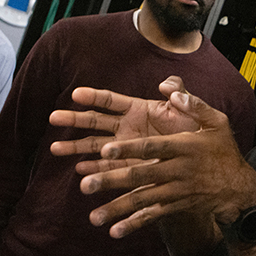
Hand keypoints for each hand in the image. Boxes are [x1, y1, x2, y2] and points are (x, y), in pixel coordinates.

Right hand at [49, 76, 199, 175]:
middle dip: (74, 119)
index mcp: (138, 109)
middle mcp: (126, 127)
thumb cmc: (196, 134)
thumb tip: (167, 85)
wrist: (202, 161)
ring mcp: (124, 148)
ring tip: (55, 149)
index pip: (111, 100)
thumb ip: (181, 94)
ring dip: (75, 147)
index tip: (76, 94)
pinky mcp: (127, 167)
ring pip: (94, 146)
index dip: (94, 96)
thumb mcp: (192, 110)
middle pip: (95, 121)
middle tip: (53, 117)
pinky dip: (93, 169)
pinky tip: (79, 170)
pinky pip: (106, 168)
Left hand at [77, 88, 255, 237]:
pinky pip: (153, 216)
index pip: (152, 147)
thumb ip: (195, 105)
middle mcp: (177, 171)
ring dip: (117, 208)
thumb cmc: (224, 151)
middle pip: (140, 176)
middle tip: (85, 185)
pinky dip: (134, 225)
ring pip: (142, 200)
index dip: (129, 149)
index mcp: (184, 147)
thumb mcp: (218, 122)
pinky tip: (114, 231)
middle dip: (112, 181)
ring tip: (93, 217)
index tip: (105, 150)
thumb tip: (170, 90)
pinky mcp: (175, 206)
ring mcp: (175, 191)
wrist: (239, 188)